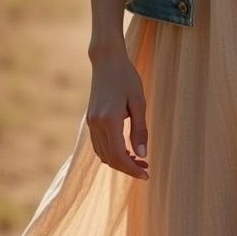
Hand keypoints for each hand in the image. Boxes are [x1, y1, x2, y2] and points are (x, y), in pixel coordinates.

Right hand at [86, 45, 149, 179]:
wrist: (107, 61)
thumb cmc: (127, 78)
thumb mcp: (139, 102)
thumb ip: (140, 130)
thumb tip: (142, 154)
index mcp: (109, 120)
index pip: (119, 155)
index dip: (132, 169)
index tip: (146, 174)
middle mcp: (96, 124)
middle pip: (110, 158)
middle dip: (127, 168)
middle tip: (146, 169)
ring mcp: (90, 122)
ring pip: (102, 154)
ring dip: (119, 162)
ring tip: (138, 160)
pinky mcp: (90, 120)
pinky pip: (98, 145)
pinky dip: (111, 153)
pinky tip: (126, 150)